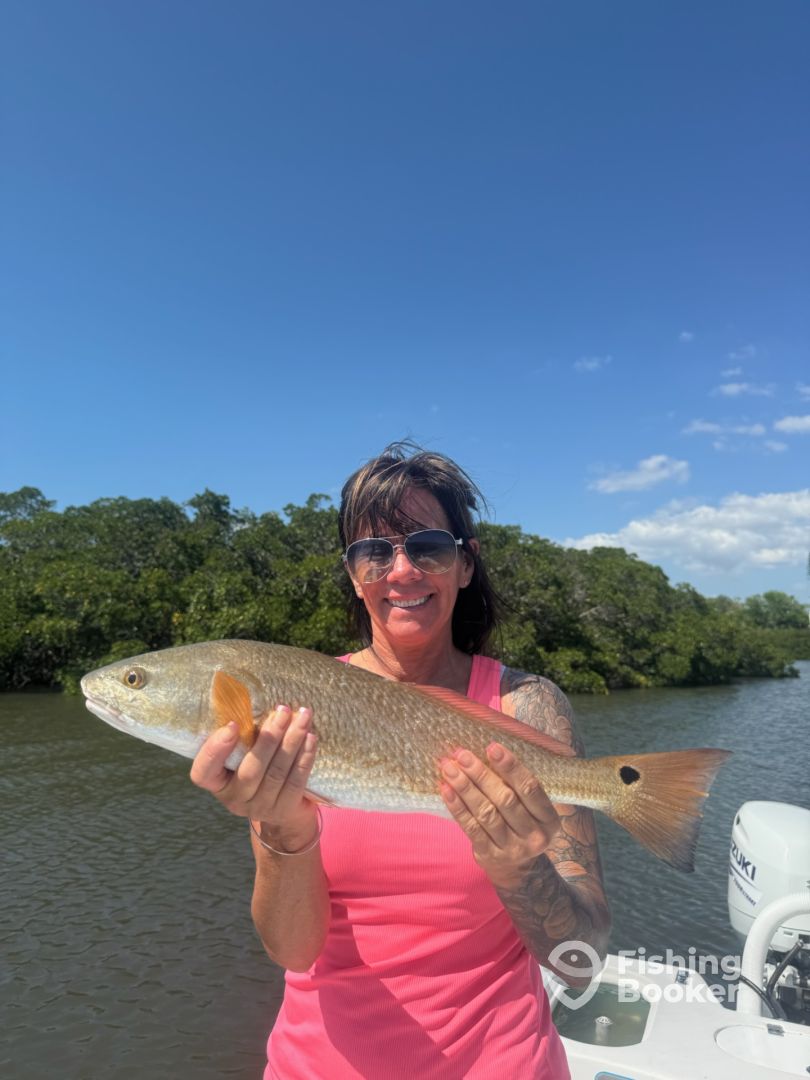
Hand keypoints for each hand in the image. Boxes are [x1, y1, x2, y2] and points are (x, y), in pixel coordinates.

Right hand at [190, 705, 319, 849]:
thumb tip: (257, 701)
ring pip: (277, 773)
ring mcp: (260, 808)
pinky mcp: (285, 810)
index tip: (232, 724)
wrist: (282, 805)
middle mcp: (235, 799)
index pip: (203, 772)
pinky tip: (311, 737)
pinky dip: (305, 757)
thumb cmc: (257, 766)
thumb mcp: (242, 755)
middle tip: (282, 710)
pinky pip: (296, 781)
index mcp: (217, 783)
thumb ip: (243, 738)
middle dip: (269, 737)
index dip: (215, 750)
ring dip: (292, 741)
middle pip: (251, 770)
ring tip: (303, 717)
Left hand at [439, 742, 560, 889]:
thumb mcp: (533, 811)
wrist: (519, 871)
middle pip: (505, 799)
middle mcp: (534, 835)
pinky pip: (471, 828)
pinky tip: (446, 790)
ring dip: (465, 788)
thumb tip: (489, 753)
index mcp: (549, 819)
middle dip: (481, 774)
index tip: (492, 747)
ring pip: (486, 813)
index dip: (511, 767)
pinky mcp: (490, 856)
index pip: (530, 788)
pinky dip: (457, 807)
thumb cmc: (522, 826)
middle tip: (463, 755)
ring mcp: (512, 849)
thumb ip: (517, 787)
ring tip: (449, 768)